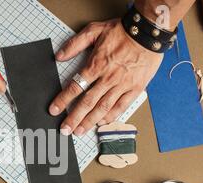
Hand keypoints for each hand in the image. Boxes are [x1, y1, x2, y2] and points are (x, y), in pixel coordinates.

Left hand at [49, 19, 162, 135]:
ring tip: (80, 131)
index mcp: (96, 65)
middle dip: (74, 118)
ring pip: (103, 107)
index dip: (63, 100)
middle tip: (65, 130)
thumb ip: (75, 44)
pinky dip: (111, 116)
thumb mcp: (94, 30)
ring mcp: (122, 85)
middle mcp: (108, 78)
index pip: (75, 87)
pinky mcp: (134, 88)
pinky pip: (121, 106)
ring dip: (90, 121)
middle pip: (87, 102)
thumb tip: (59, 56)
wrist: (148, 32)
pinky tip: (102, 123)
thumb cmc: (122, 31)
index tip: (54, 110)